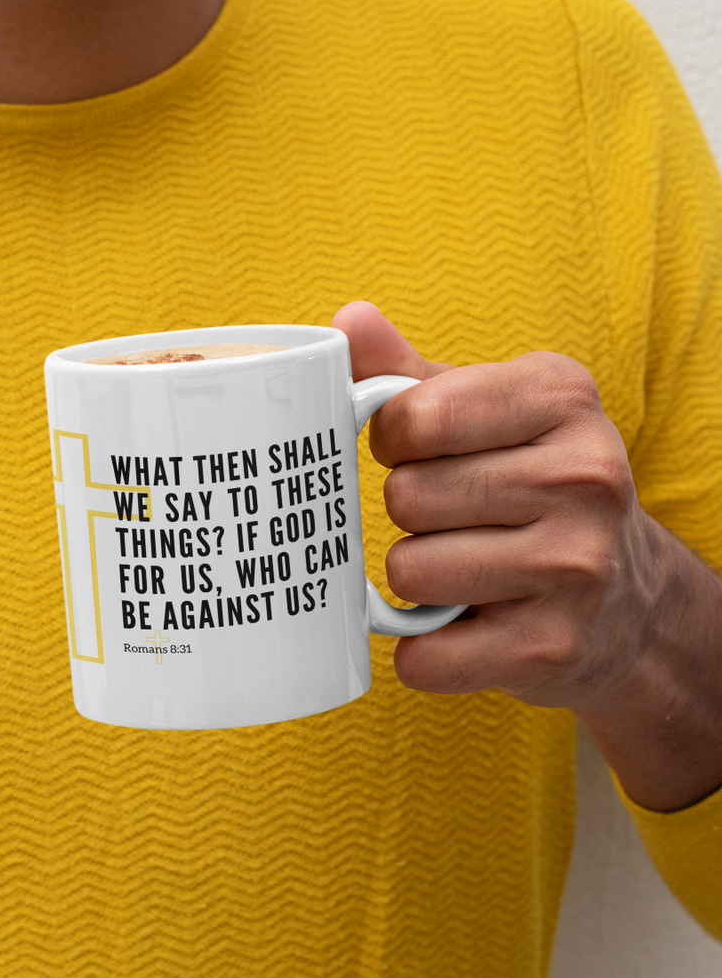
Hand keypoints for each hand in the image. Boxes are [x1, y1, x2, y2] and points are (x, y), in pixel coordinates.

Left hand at [333, 301, 721, 811]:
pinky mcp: (553, 648)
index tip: (417, 448)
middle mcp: (584, 476)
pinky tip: (459, 625)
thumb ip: (409, 371)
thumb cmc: (531, 482)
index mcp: (562, 397)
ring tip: (461, 565)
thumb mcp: (487, 409)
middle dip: (408, 511)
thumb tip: (348, 321)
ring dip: (414, 577)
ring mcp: (576, 566)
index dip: (392, 437)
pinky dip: (422, 648)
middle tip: (451, 516)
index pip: (416, 415)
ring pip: (410, 572)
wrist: (627, 597)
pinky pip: (427, 656)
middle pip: (407, 496)